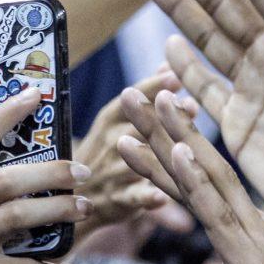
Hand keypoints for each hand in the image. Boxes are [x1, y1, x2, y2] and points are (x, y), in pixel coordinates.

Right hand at [71, 72, 193, 255]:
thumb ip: (145, 94)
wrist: (71, 198)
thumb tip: (169, 63)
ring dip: (156, 154)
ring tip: (180, 147)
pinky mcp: (117, 201)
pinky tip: (162, 198)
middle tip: (192, 106)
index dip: (151, 87)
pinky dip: (145, 198)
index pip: (129, 99)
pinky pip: (132, 199)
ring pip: (135, 162)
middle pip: (136, 127)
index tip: (176, 74)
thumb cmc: (106, 151)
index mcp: (110, 120)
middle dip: (162, 116)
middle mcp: (110, 143)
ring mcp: (112, 173)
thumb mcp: (117, 121)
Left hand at [116, 84, 263, 263]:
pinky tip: (178, 150)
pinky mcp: (256, 260)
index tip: (152, 131)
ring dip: (170, 138)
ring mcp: (256, 242)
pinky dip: (197, 179)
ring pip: (204, 178)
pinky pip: (221, 212)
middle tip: (137, 93)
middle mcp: (258, 233)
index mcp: (262, 246)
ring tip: (142, 98)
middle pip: (202, 171)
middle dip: (167, 132)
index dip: (178, 161)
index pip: (209, 194)